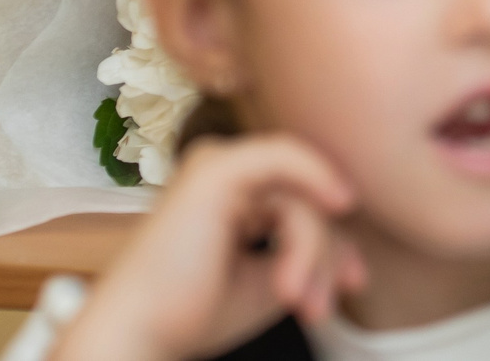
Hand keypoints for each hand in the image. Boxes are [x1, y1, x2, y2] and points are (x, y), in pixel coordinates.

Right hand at [53, 136, 362, 360]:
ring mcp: (219, 164)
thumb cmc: (190, 312)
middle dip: (322, 256)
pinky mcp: (216, 167)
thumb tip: (351, 253)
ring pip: (300, 196)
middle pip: (306, 202)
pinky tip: (337, 206)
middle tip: (317, 308)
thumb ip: (313, 253)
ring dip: (309, 250)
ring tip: (294, 299)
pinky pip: (288, 158)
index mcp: (235, 197)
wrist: (138, 332)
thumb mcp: (272, 279)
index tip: (351, 284)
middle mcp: (226, 173)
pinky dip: (317, 183)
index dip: (334, 245)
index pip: (304, 206)